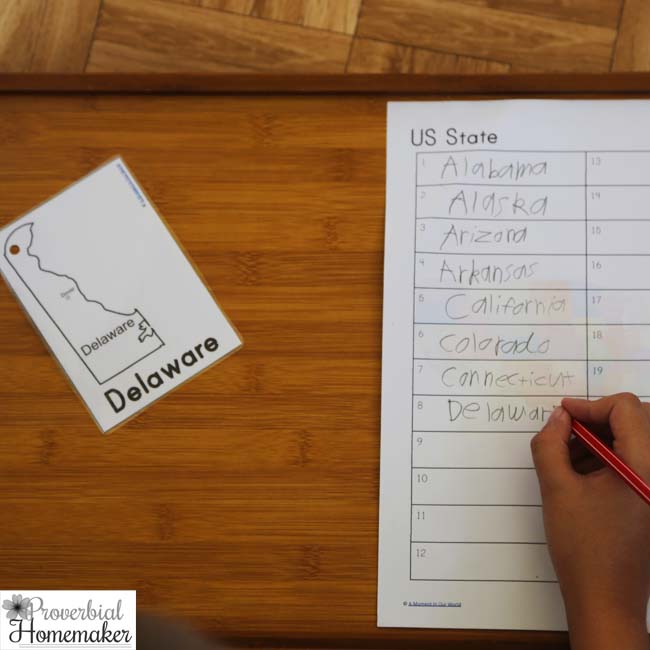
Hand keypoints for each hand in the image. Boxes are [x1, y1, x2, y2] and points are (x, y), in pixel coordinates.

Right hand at [531, 394, 649, 648]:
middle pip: (636, 420)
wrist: (606, 600)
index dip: (589, 405)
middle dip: (597, 420)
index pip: (626, 408)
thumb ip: (550, 444)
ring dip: (601, 439)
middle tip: (566, 433)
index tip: (562, 416)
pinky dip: (608, 458)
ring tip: (566, 457)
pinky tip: (580, 474)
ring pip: (635, 440)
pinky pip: (634, 463)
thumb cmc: (582, 546)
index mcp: (644, 465)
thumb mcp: (557, 489)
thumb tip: (557, 417)